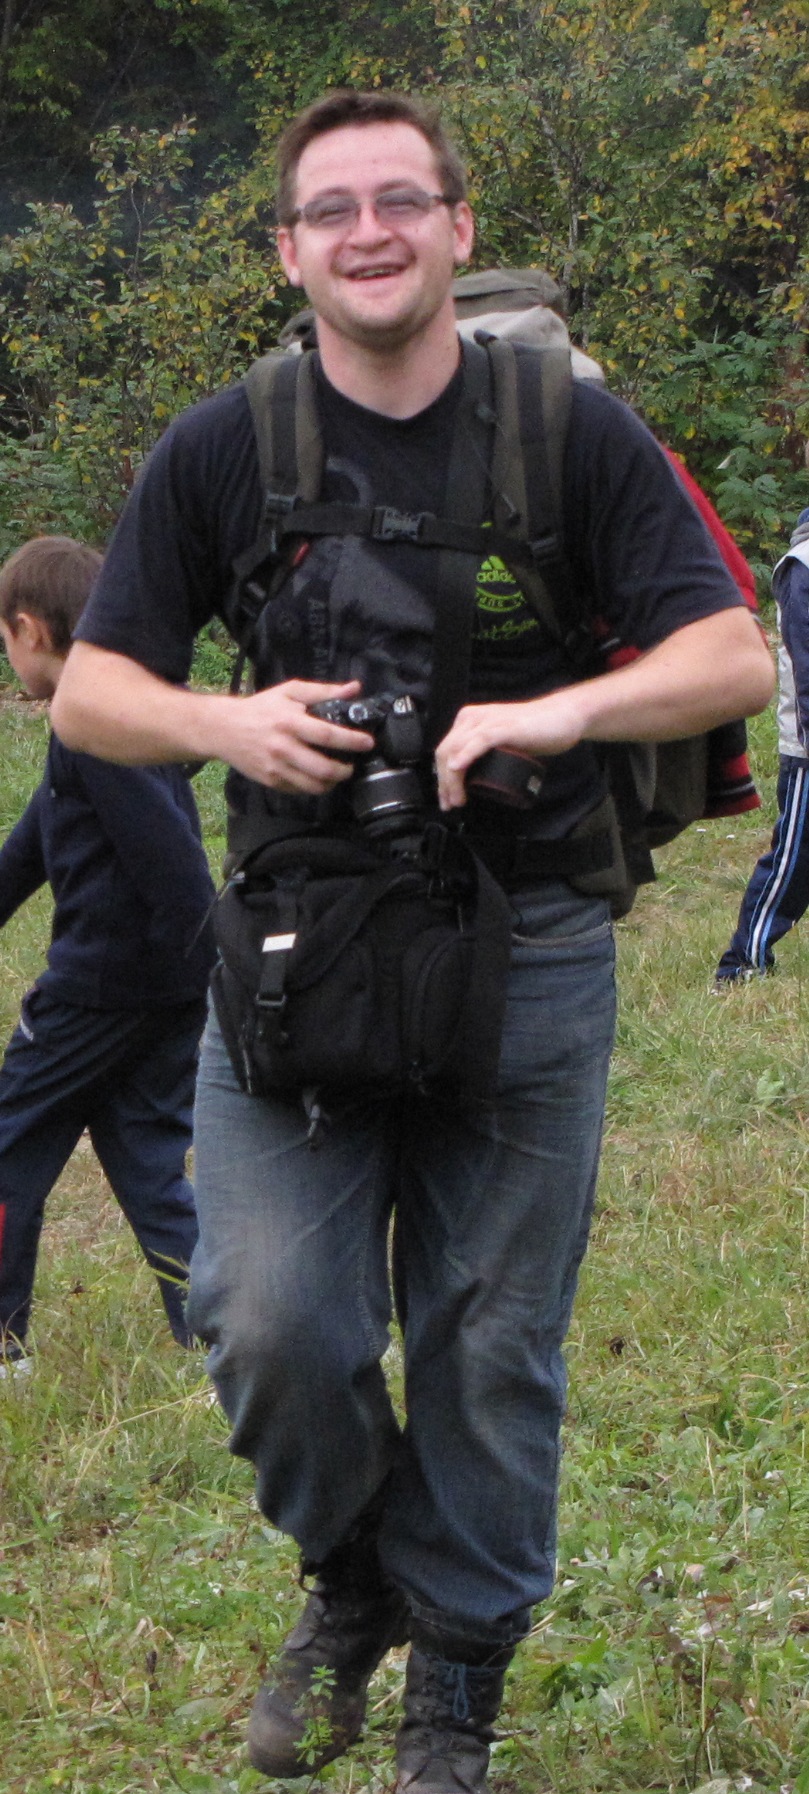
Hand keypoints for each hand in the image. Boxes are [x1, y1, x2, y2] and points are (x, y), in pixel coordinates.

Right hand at [222, 680, 374, 792]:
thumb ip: (323, 691)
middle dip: (345, 771)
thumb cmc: (260, 708)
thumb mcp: (290, 692)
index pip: (327, 735)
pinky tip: (317, 777)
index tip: (368, 743)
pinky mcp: (271, 781)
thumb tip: (353, 689)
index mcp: (290, 722)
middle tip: (352, 766)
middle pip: (323, 768)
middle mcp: (283, 747)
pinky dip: (313, 786)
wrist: (224, 729)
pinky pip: (299, 790)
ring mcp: (276, 767)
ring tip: (337, 774)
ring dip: (332, 783)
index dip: (352, 741)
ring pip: (313, 786)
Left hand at [435, 690, 585, 809]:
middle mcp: (473, 718)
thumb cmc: (535, 731)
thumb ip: (486, 753)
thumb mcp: (501, 742)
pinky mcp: (504, 727)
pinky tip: (457, 768)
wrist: (563, 717)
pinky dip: (465, 755)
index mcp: (469, 720)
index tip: (446, 799)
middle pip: (445, 752)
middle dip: (444, 783)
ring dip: (452, 779)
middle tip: (450, 805)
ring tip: (458, 799)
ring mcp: (488, 721)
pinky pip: (479, 741)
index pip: (445, 750)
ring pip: (457, 749)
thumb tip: (473, 778)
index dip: (441, 778)